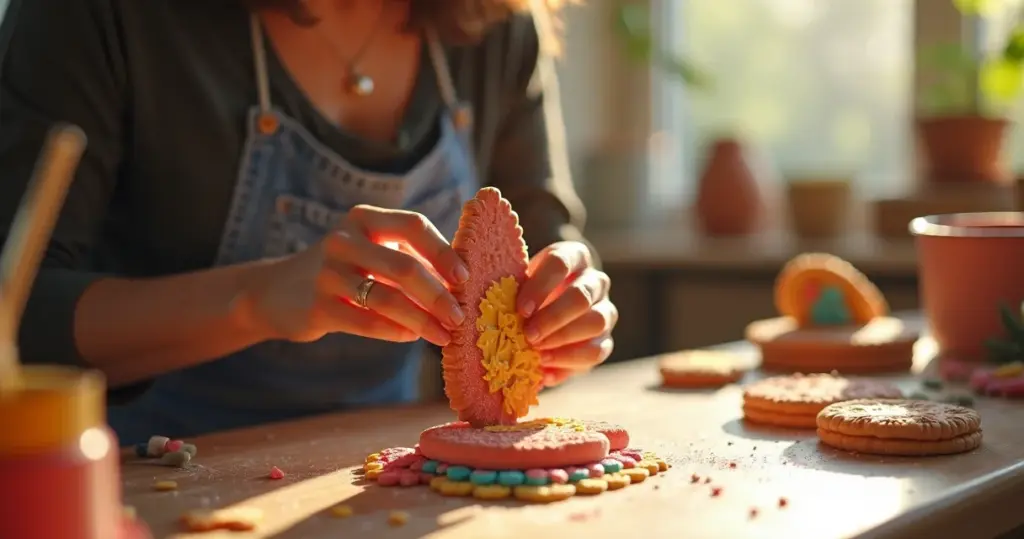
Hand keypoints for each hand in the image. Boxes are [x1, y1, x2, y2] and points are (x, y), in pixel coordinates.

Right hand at [241, 205, 468, 345]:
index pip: (413, 225)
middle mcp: (343, 240)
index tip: (465, 277)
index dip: (443, 251)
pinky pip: (367, 322)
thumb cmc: (343, 271)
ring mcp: (326, 273)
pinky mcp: (317, 306)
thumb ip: (408, 258)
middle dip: (438, 295)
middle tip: (459, 317)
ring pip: (387, 299)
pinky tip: (412, 337)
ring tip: (443, 335)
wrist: (276, 292)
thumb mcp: (370, 250)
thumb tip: (460, 284)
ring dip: (422, 321)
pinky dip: (396, 332)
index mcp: (364, 218)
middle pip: (404, 266)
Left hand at [516, 241, 616, 386]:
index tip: (521, 309)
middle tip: (528, 335)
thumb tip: (485, 301)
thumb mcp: (520, 283)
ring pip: (596, 322)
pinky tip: (544, 369)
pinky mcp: (605, 340)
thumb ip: (510, 288)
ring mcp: (606, 310)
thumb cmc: (529, 293)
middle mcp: (595, 281)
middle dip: (553, 318)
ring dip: (563, 339)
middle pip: (582, 295)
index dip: (541, 286)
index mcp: (574, 257)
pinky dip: (568, 362)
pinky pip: (596, 352)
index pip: (561, 263)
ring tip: (537, 353)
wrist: (550, 310)